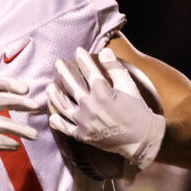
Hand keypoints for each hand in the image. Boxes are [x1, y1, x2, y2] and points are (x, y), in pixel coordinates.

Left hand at [46, 47, 164, 179]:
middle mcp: (90, 107)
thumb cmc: (137, 110)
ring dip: (56, 95)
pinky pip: (67, 128)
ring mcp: (85, 122)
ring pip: (64, 106)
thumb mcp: (128, 86)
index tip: (78, 51)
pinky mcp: (84, 136)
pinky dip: (58, 122)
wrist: (141, 139)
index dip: (83, 59)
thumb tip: (104, 51)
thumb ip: (114, 68)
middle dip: (64, 72)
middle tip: (58, 63)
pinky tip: (53, 116)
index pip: (89, 71)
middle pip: (72, 86)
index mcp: (102, 93)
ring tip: (50, 86)